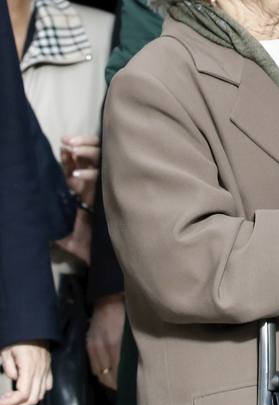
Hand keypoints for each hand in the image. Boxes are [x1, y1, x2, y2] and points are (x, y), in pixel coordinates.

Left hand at [0, 342, 51, 404]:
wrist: (33, 324)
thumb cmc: (19, 336)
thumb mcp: (6, 351)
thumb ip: (8, 368)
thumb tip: (14, 378)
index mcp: (29, 367)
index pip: (23, 394)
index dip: (10, 403)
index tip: (0, 404)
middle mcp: (39, 370)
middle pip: (32, 399)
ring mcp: (45, 369)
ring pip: (40, 395)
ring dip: (26, 402)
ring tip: (13, 400)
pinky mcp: (48, 367)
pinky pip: (47, 385)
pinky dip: (38, 392)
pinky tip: (28, 391)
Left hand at [56, 134, 98, 263]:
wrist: (107, 264)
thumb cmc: (89, 250)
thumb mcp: (67, 237)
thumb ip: (56, 228)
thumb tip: (41, 224)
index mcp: (88, 193)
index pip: (80, 167)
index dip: (71, 156)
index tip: (62, 146)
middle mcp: (99, 188)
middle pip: (95, 158)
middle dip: (82, 145)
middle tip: (67, 140)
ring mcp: (107, 191)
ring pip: (102, 163)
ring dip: (87, 152)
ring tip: (72, 148)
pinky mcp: (111, 198)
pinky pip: (103, 180)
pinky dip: (90, 175)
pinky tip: (76, 175)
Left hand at [60, 133, 99, 207]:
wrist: (86, 204)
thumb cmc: (80, 184)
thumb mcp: (69, 173)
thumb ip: (66, 161)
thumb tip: (63, 148)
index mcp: (94, 155)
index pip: (91, 141)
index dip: (79, 138)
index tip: (64, 139)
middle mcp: (101, 160)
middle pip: (98, 145)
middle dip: (84, 141)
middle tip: (71, 143)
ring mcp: (103, 170)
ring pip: (100, 156)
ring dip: (87, 152)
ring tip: (74, 151)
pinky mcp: (103, 182)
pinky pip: (97, 175)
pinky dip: (86, 173)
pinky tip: (76, 173)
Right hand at [86, 294, 124, 390]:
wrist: (108, 300)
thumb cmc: (126, 314)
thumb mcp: (133, 330)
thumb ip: (133, 347)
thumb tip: (140, 365)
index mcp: (116, 343)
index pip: (119, 371)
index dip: (124, 383)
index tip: (131, 388)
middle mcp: (103, 347)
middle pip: (108, 376)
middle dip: (116, 385)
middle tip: (125, 390)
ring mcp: (94, 347)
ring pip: (100, 374)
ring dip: (108, 381)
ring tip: (117, 384)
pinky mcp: (88, 346)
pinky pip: (93, 367)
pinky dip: (100, 374)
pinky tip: (107, 376)